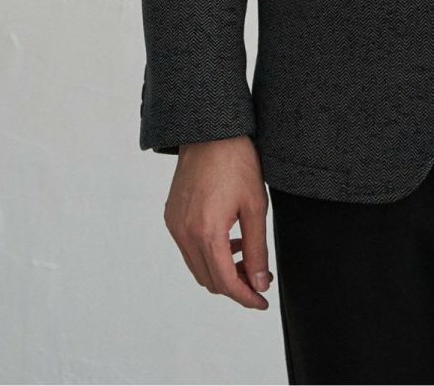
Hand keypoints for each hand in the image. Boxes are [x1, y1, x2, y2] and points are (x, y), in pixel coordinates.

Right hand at [164, 135, 272, 308]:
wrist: (210, 131)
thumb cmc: (237, 162)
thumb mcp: (256, 206)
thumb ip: (257, 249)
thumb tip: (260, 283)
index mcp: (206, 232)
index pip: (226, 282)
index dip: (246, 297)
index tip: (262, 302)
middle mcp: (184, 233)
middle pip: (210, 280)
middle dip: (236, 284)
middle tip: (260, 276)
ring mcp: (174, 225)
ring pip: (197, 267)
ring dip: (221, 270)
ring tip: (247, 254)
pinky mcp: (171, 216)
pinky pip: (188, 249)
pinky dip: (208, 253)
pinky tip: (229, 238)